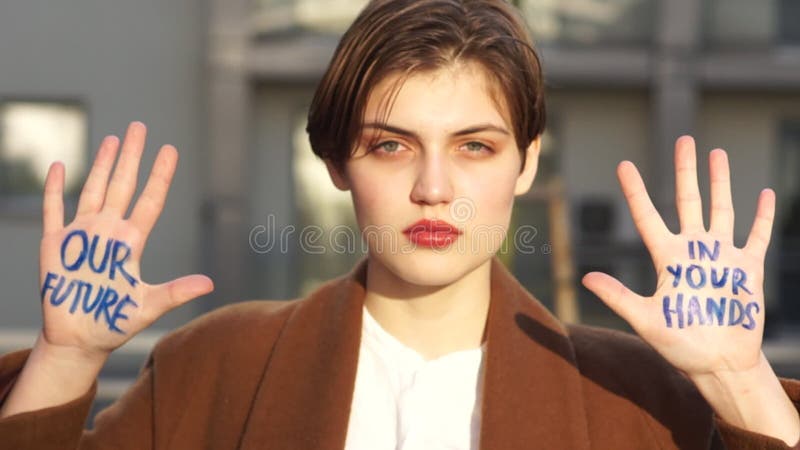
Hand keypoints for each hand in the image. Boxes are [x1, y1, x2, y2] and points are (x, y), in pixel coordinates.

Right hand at [38, 121, 213, 360]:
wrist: (79, 340)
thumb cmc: (114, 323)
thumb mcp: (148, 306)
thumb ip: (176, 292)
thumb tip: (210, 284)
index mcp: (131, 243)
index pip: (150, 201)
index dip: (159, 176)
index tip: (170, 150)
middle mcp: (108, 232)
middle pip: (122, 185)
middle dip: (131, 156)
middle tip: (139, 127)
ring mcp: (81, 236)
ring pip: (94, 190)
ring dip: (101, 165)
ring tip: (112, 139)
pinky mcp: (54, 246)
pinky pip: (53, 211)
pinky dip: (55, 189)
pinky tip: (61, 166)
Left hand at [581, 136, 773, 377]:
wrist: (719, 364)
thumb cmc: (680, 345)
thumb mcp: (646, 320)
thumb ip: (618, 297)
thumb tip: (585, 278)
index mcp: (667, 259)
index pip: (648, 217)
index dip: (636, 191)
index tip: (625, 165)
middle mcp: (693, 252)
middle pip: (688, 201)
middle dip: (686, 171)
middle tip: (684, 141)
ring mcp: (721, 258)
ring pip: (721, 210)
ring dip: (720, 182)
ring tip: (717, 153)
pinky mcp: (746, 270)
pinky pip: (755, 237)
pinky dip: (761, 217)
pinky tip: (764, 194)